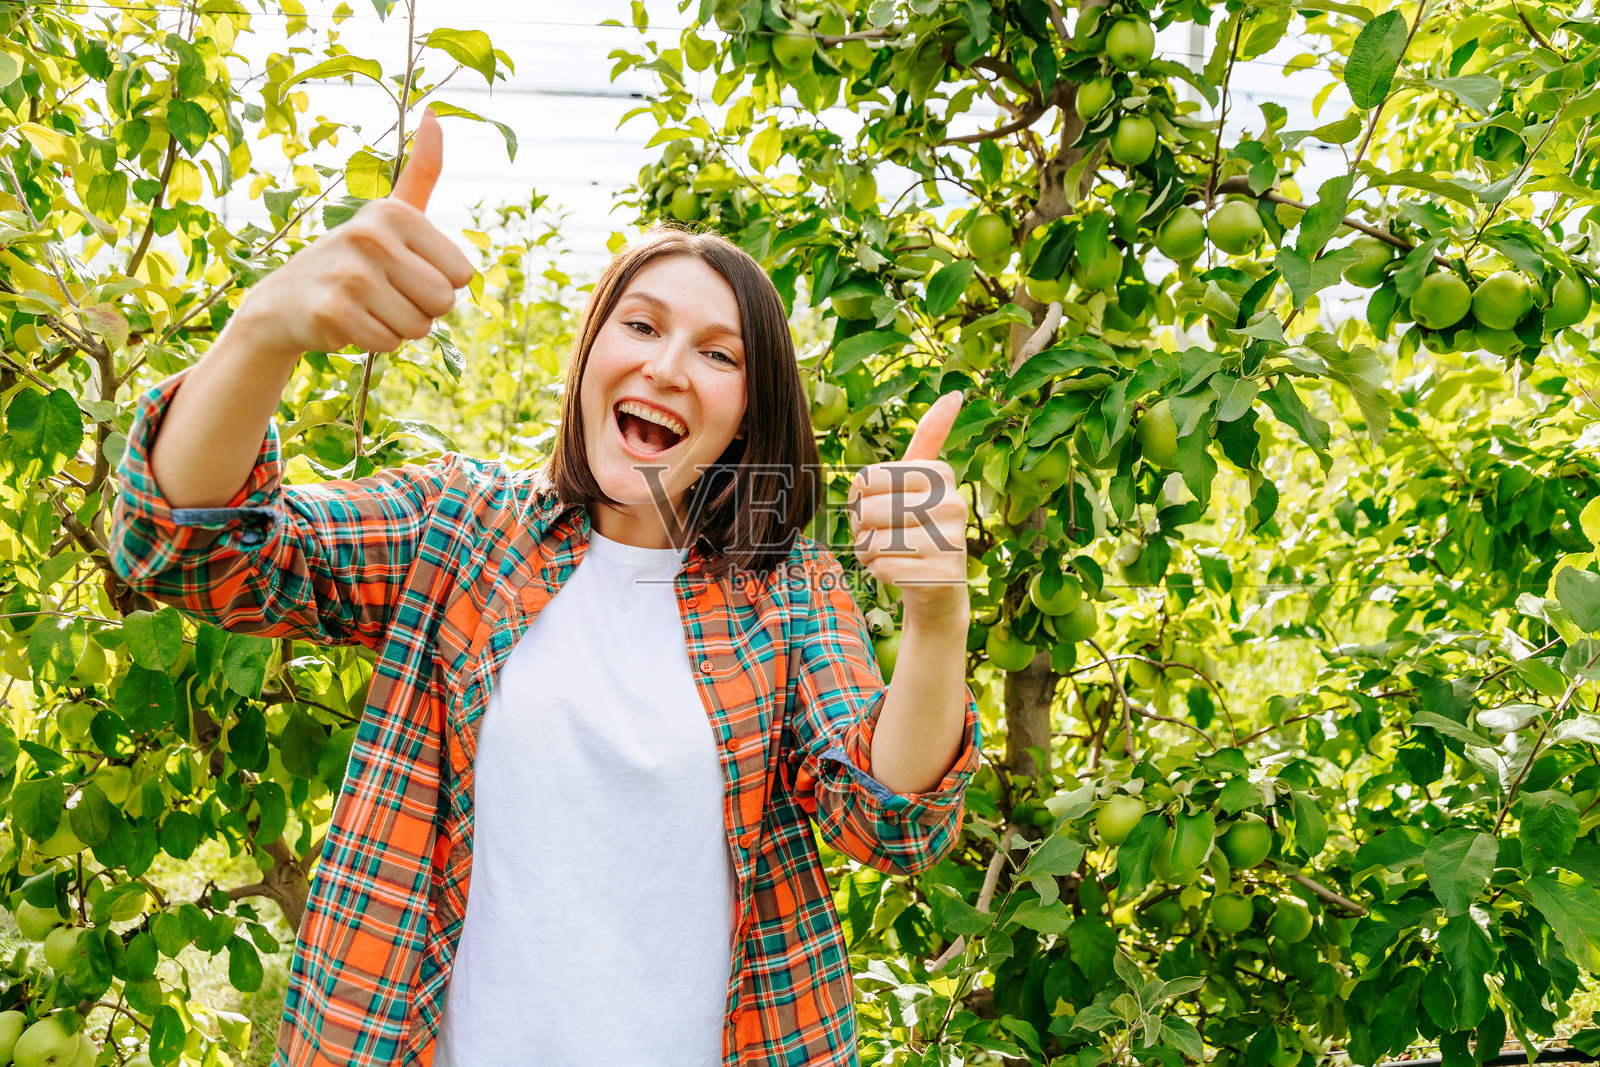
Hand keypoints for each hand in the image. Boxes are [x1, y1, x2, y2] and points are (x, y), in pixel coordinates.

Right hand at [236, 108, 475, 360]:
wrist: (285, 301)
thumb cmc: (354, 257)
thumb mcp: (391, 212)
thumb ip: (421, 171)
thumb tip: (435, 114)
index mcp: (395, 213)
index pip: (462, 275)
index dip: (439, 284)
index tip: (405, 271)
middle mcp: (371, 236)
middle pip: (444, 303)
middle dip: (422, 310)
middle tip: (386, 294)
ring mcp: (350, 274)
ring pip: (418, 328)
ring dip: (398, 328)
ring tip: (366, 306)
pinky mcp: (334, 312)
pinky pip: (389, 343)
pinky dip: (374, 342)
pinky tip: (349, 321)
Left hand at [847, 391, 969, 625]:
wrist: (938, 589)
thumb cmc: (918, 525)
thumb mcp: (920, 481)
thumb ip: (930, 437)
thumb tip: (955, 394)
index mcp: (941, 474)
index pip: (865, 479)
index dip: (859, 498)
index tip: (882, 505)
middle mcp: (954, 504)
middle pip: (866, 511)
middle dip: (861, 528)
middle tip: (883, 535)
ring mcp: (952, 542)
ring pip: (872, 542)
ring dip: (868, 552)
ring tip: (891, 553)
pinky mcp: (942, 577)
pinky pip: (883, 569)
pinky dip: (878, 574)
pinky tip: (899, 572)